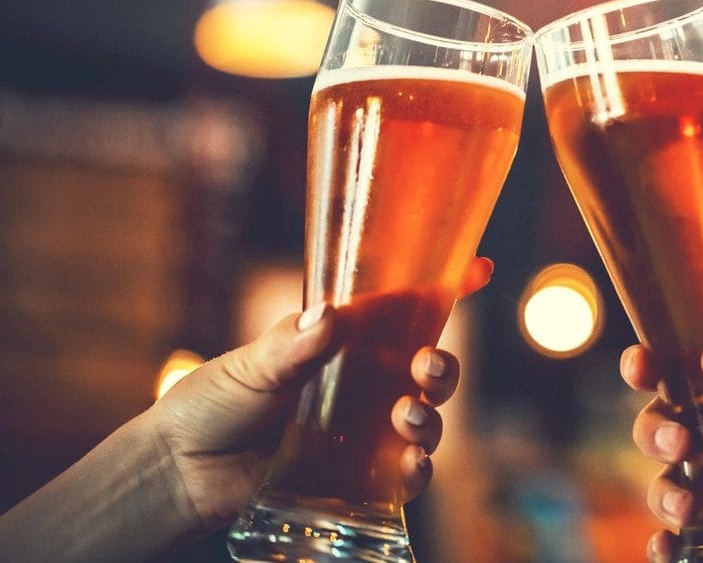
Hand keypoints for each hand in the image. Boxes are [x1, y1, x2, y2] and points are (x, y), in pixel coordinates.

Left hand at [151, 256, 490, 532]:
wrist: (179, 472)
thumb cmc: (210, 405)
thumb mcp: (250, 365)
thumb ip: (292, 344)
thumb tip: (329, 316)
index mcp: (344, 344)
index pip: (404, 311)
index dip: (446, 289)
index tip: (477, 268)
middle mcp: (363, 386)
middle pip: (428, 368)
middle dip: (444, 364)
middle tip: (427, 364)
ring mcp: (363, 432)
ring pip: (426, 420)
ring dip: (431, 415)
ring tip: (406, 414)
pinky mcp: (357, 478)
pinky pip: (405, 474)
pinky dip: (418, 468)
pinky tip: (411, 461)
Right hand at [621, 344, 702, 560]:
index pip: (690, 370)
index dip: (654, 364)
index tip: (641, 366)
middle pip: (666, 426)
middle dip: (655, 429)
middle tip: (677, 439)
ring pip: (672, 484)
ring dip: (663, 490)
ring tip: (687, 504)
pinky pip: (694, 543)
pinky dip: (670, 547)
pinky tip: (668, 548)